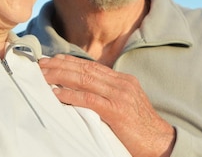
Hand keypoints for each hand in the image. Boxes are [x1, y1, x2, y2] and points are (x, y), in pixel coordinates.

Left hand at [39, 54, 174, 156]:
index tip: (53, 59)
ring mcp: (119, 96)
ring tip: (43, 76)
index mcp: (123, 80)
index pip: (91, 66)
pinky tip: (57, 94)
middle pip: (85, 69)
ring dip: (60, 76)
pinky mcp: (116, 111)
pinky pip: (89, 100)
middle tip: (41, 64)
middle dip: (60, 65)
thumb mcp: (126, 104)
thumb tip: (84, 90)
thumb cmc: (140, 128)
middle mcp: (121, 83)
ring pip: (84, 80)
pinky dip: (70, 95)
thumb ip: (108, 94)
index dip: (70, 61)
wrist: (161, 143)